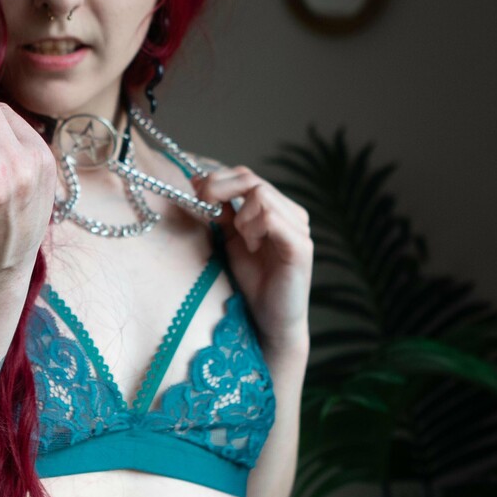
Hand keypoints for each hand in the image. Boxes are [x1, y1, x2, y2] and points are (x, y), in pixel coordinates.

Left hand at [191, 166, 311, 357]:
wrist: (269, 320)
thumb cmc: (252, 282)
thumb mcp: (230, 240)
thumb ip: (221, 212)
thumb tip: (199, 181)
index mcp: (275, 208)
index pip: (245, 175)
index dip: (216, 179)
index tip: (195, 191)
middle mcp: (291, 212)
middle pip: (251, 178)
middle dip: (219, 189)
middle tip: (206, 206)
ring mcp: (299, 227)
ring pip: (261, 195)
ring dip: (240, 216)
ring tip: (243, 241)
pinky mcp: (301, 245)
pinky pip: (271, 218)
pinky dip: (253, 228)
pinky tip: (252, 248)